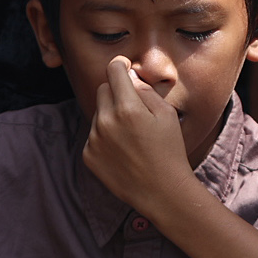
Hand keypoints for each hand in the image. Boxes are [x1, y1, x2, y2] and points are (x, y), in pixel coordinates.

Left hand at [82, 57, 207, 214]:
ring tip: (131, 136)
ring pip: (98, 113)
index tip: (124, 68)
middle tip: (134, 108)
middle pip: (102, 89)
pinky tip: (122, 151)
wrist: (161, 192)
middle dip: (116, 91)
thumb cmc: (169, 151)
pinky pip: (93, 134)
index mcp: (127, 108)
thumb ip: (145, 91)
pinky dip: (104, 137)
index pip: (113, 70)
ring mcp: (94, 140)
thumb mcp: (166, 115)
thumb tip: (129, 76)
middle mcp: (105, 122)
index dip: (120, 66)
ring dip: (110, 116)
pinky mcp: (88, 155)